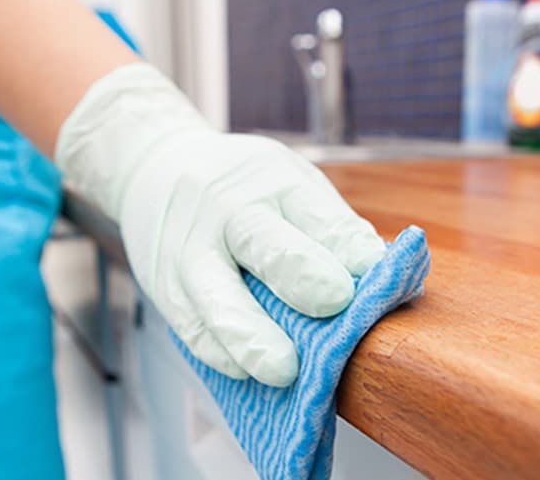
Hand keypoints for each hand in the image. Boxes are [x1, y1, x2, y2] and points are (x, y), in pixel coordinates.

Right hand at [55, 64, 385, 385]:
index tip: (374, 269)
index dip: (347, 244)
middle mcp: (230, 213)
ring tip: (283, 370)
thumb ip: (331, 228)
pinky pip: (192, 327)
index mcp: (275, 184)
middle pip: (265, 244)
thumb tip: (386, 278)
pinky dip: (220, 352)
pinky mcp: (165, 289)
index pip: (317, 215)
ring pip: (218, 298)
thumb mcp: (289, 181)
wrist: (153, 167)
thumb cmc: (244, 187)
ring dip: (252, 336)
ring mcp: (192, 253)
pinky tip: (244, 371)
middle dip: (302, 275)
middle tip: (335, 302)